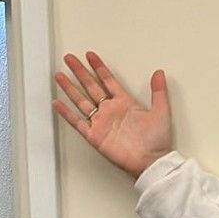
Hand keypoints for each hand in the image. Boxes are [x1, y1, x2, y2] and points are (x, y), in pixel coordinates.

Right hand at [52, 52, 172, 179]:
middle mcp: (111, 110)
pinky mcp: (94, 135)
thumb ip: (159, 91)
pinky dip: (67, 113)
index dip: (99, 67)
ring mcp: (101, 122)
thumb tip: (160, 72)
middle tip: (69, 58)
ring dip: (70, 88)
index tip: (90, 55)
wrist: (151, 162)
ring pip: (81, 101)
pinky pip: (77, 122)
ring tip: (59, 75)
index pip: (108, 80)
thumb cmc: (158, 140)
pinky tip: (57, 103)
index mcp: (125, 103)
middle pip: (91, 87)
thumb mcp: (161, 111)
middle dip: (80, 72)